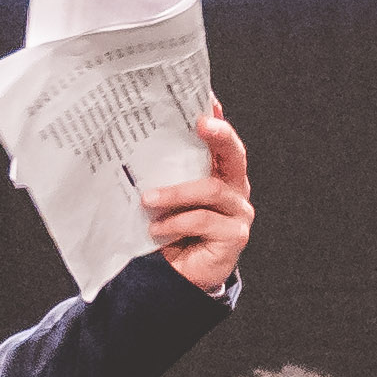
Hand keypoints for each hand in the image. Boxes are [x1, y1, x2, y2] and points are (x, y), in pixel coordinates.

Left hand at [141, 102, 253, 295]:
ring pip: (211, 190)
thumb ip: (165, 174)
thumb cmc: (171, 230)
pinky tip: (157, 229)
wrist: (178, 276)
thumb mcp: (166, 197)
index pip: (223, 140)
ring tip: (147, 199)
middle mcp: (234, 188)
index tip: (206, 101)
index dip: (218, 120)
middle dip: (219, 135)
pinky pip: (204, 221)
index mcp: (220, 173)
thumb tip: (138, 143)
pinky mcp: (235, 236)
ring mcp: (238, 212)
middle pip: (234, 154)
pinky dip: (176, 223)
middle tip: (200, 124)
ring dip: (175, 193)